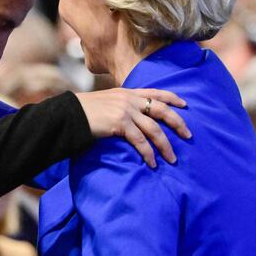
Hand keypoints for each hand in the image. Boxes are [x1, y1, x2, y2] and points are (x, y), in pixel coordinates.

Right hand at [75, 88, 191, 167]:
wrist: (67, 114)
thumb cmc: (82, 111)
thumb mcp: (104, 102)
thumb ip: (119, 105)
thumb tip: (129, 118)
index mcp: (126, 92)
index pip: (155, 92)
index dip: (172, 98)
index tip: (185, 104)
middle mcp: (128, 99)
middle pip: (161, 110)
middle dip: (178, 123)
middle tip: (188, 135)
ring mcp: (125, 111)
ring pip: (154, 129)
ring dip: (165, 145)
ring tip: (172, 158)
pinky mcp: (119, 123)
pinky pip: (140, 141)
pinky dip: (148, 153)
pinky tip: (152, 162)